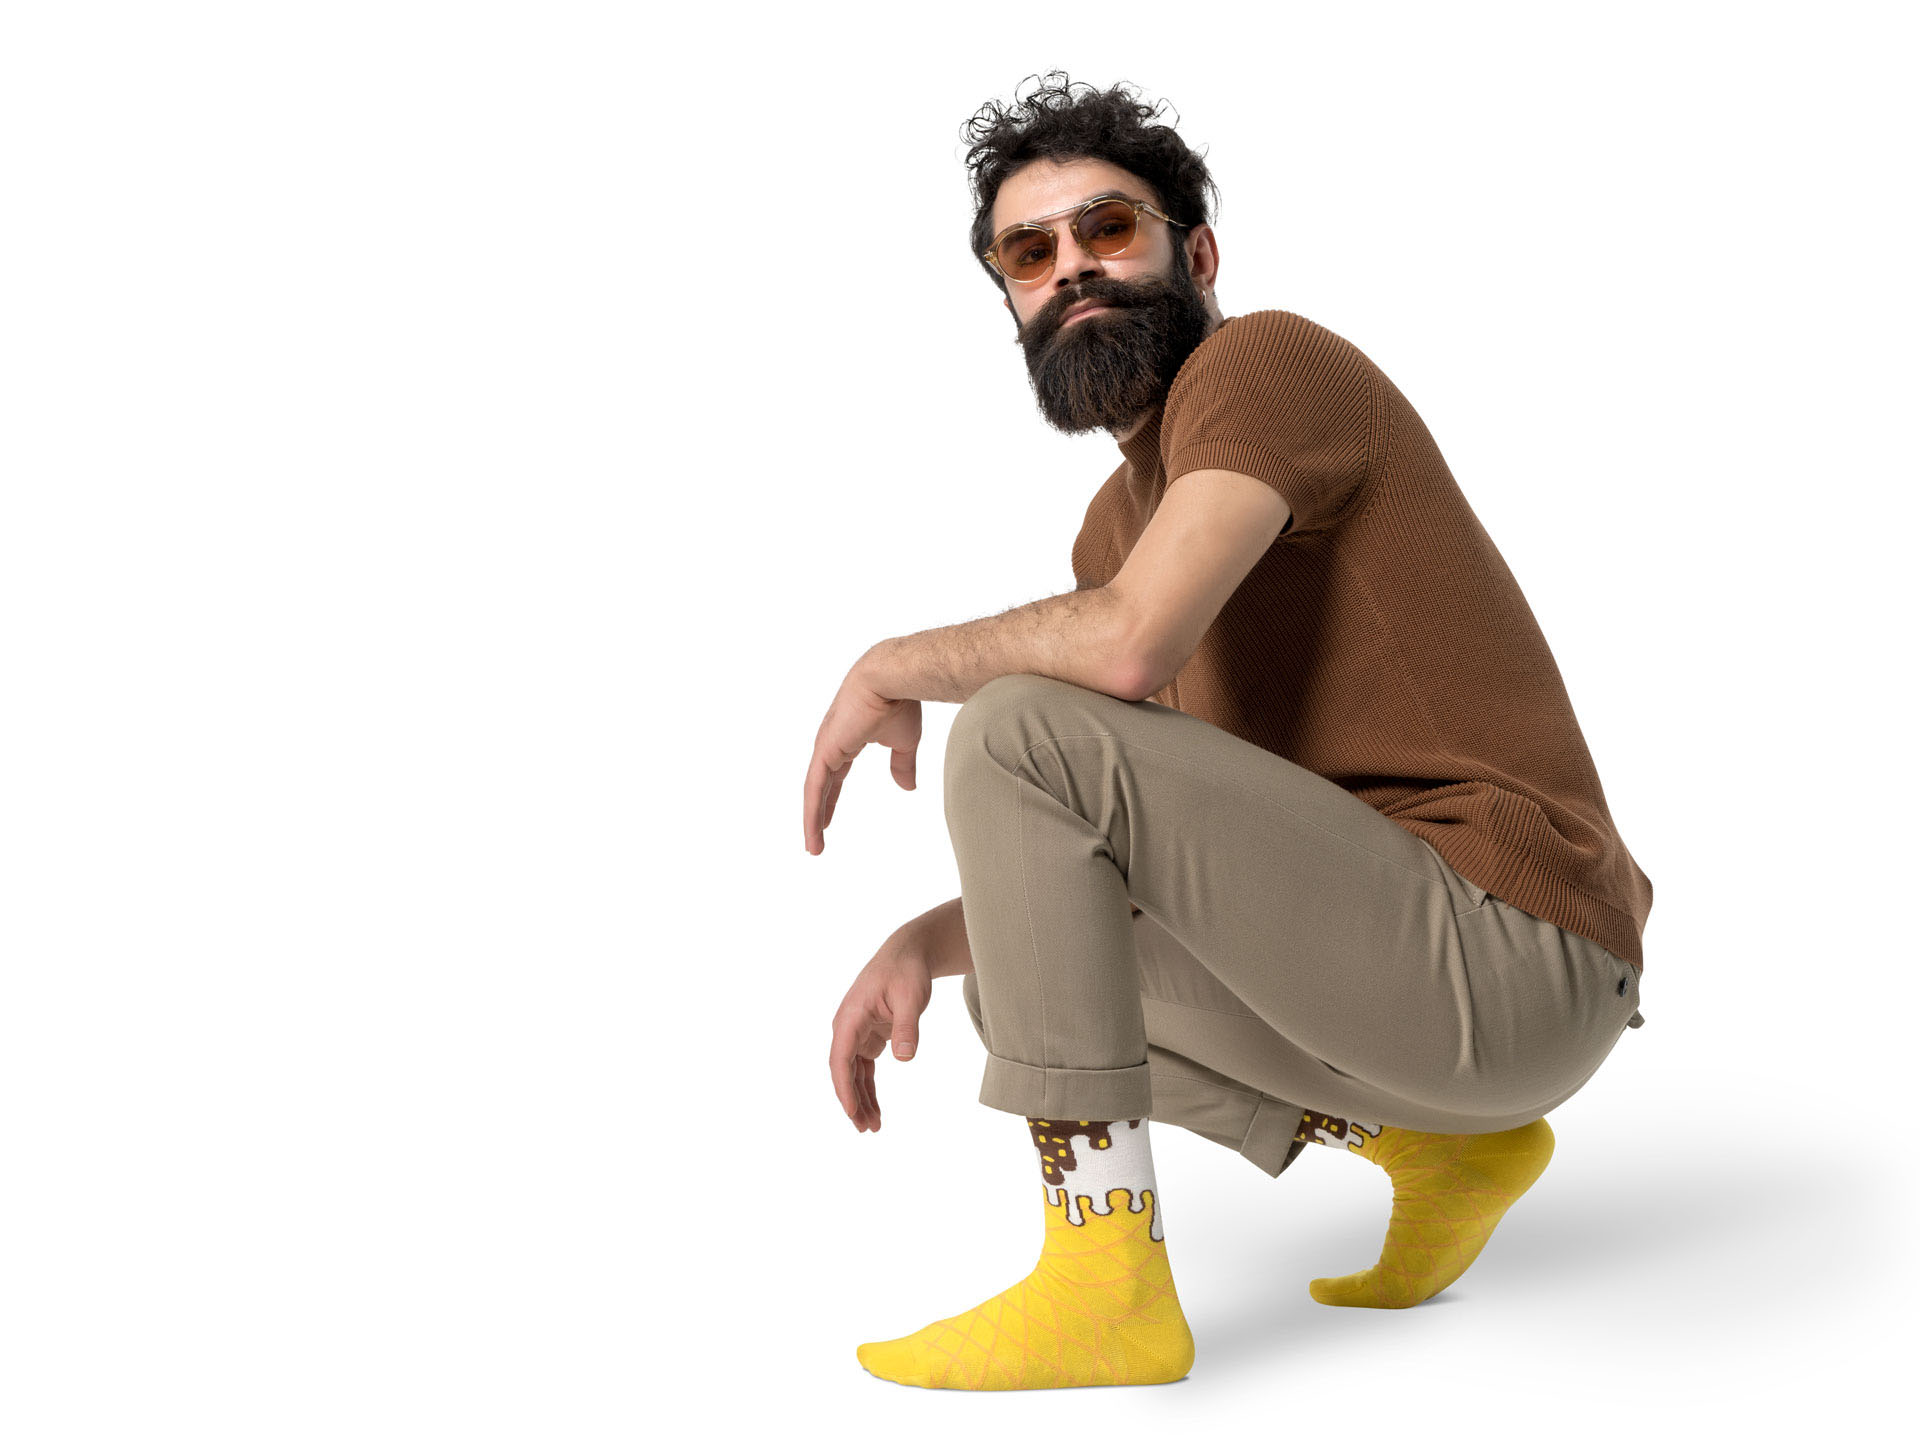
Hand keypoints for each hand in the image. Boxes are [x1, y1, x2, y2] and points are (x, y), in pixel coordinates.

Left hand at [803, 654, 920, 854]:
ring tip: (813, 847)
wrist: (893, 678)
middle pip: (819, 786)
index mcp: (847, 740)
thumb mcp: (904, 741)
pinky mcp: (825, 751)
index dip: (832, 798)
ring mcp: (825, 747)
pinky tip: (813, 830)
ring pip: (813, 791)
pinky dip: (812, 811)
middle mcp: (831, 744)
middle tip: (816, 839)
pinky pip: (814, 788)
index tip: (828, 819)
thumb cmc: (900, 701)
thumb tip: (907, 788)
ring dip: (812, 820)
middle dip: (818, 813)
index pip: (835, 776)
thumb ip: (902, 764)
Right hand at [829, 941, 934, 1133]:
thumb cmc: (906, 971)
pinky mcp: (868, 1037)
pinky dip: (868, 1088)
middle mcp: (847, 1027)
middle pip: (843, 1072)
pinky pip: (864, 1069)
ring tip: (873, 1127)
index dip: (843, 1089)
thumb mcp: (911, 997)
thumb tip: (904, 1058)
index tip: (852, 1113)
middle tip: (866, 1129)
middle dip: (852, 1102)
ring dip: (861, 1100)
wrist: (908, 954)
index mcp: (850, 1017)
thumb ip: (906, 1027)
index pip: (840, 1059)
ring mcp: (856, 1034)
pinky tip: (875, 1108)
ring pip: (853, 1074)